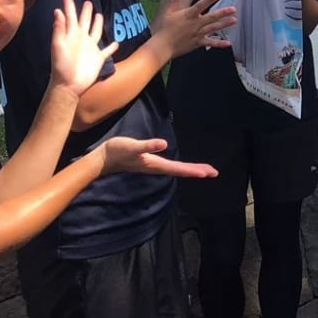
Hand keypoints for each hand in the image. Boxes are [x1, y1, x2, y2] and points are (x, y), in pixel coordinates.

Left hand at [49, 0, 118, 95]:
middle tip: (87, 1)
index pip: (70, 15)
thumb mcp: (58, 46)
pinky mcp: (98, 58)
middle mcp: (81, 39)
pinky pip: (107, 51)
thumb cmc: (61, 66)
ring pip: (95, 32)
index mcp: (71, 34)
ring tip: (100, 15)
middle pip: (84, 21)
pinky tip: (117, 44)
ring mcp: (90, 48)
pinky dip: (112, 47)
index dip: (68, 4)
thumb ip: (59, 29)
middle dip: (85, 11)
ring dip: (98, 23)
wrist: (68, 85)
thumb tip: (58, 11)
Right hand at [98, 137, 218, 177]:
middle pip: (181, 171)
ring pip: (176, 170)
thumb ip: (147, 146)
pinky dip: (180, 167)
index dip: (194, 170)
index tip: (208, 173)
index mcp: (155, 164)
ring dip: (190, 170)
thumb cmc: (117, 151)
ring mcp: (153, 166)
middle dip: (197, 171)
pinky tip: (182, 167)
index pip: (179, 168)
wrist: (103, 159)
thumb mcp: (132, 146)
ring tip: (204, 171)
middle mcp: (157, 167)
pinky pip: (170, 167)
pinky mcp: (149, 163)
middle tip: (214, 172)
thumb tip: (163, 144)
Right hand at [152, 0, 236, 57]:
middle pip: (211, 17)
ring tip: (234, 20)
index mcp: (188, 15)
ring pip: (213, 28)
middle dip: (223, 13)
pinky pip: (210, 43)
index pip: (199, 6)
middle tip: (233, 9)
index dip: (208, 0)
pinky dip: (219, 43)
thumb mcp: (168, 13)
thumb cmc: (164, 29)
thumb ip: (174, 1)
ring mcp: (197, 34)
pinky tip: (228, 43)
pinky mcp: (198, 43)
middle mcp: (195, 24)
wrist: (162, 46)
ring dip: (224, 24)